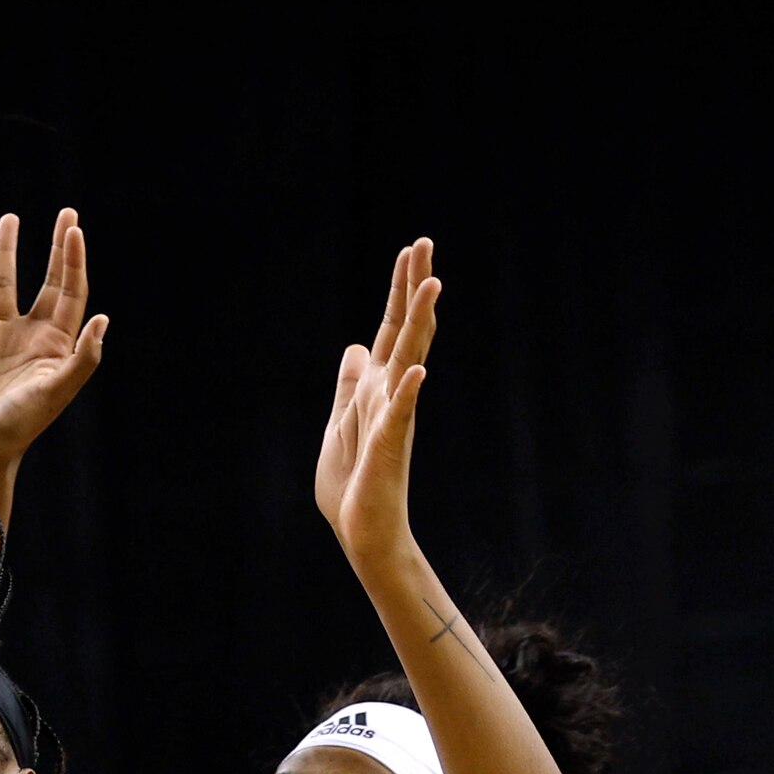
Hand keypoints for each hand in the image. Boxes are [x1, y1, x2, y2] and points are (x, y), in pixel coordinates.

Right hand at [0, 209, 106, 488]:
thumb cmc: (20, 424)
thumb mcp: (57, 392)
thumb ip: (82, 358)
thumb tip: (103, 320)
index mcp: (58, 345)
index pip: (72, 293)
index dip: (74, 261)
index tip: (73, 230)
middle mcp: (34, 335)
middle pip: (50, 282)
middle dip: (57, 248)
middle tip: (66, 213)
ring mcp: (4, 336)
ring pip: (8, 284)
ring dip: (11, 252)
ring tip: (12, 218)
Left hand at [312, 239, 438, 578]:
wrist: (361, 530)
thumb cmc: (353, 483)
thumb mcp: (340, 422)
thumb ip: (349, 385)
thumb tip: (354, 348)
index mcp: (377, 386)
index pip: (392, 327)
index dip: (400, 289)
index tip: (411, 249)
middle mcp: (391, 393)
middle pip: (407, 330)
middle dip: (414, 288)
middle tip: (425, 244)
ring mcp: (393, 416)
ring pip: (410, 360)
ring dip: (421, 322)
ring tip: (433, 285)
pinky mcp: (389, 445)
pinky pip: (401, 414)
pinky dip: (409, 392)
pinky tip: (418, 370)